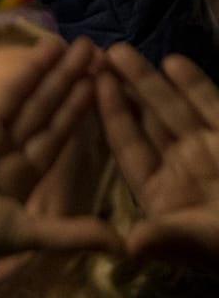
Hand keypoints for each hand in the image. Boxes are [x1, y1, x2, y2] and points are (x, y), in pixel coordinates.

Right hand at [0, 35, 118, 297]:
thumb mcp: (24, 234)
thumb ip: (71, 233)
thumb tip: (125, 248)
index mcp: (19, 176)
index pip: (56, 134)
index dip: (79, 109)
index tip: (103, 82)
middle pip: (39, 108)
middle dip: (65, 79)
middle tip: (92, 47)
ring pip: (7, 93)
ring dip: (31, 68)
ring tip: (58, 41)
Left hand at [98, 43, 218, 267]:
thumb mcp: (199, 244)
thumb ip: (166, 240)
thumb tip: (129, 246)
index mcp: (157, 189)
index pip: (127, 146)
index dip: (110, 116)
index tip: (90, 86)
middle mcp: (177, 164)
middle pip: (144, 119)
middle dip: (120, 89)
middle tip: (94, 56)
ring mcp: (206, 147)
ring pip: (172, 107)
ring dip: (148, 79)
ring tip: (120, 51)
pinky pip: (210, 106)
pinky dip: (194, 85)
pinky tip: (173, 61)